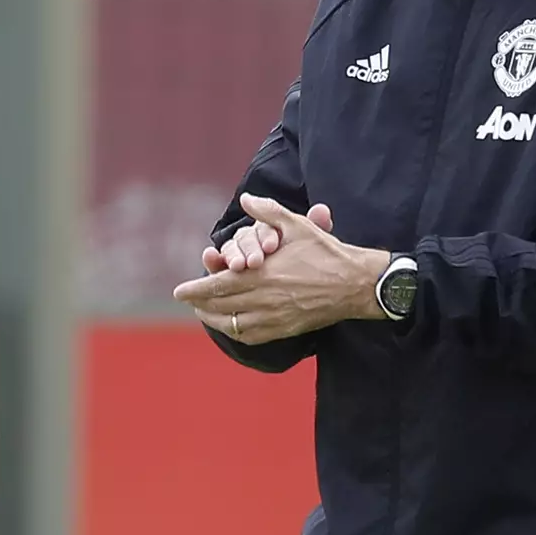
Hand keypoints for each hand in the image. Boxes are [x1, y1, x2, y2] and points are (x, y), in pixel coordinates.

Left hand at [175, 195, 383, 344]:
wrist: (357, 283)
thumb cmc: (326, 252)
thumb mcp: (297, 225)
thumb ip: (268, 211)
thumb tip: (245, 198)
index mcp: (262, 274)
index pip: (217, 285)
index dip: (195, 290)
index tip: (178, 291)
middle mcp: (264, 298)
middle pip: (219, 307)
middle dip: (199, 304)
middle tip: (189, 301)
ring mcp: (274, 317)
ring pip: (232, 324)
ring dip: (214, 319)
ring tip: (205, 312)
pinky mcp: (285, 329)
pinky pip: (252, 336)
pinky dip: (236, 332)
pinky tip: (231, 325)